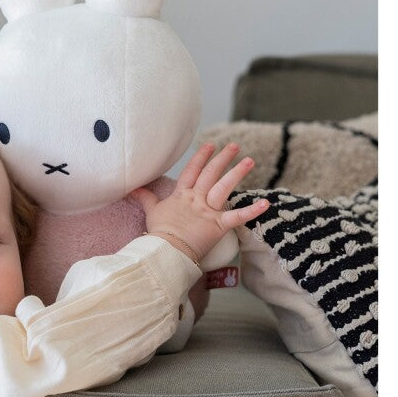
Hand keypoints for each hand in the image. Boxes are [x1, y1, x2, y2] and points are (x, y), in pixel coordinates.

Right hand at [129, 143, 268, 263]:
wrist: (165, 251)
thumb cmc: (158, 233)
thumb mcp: (152, 211)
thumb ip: (145, 198)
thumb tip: (132, 188)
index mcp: (181, 195)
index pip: (192, 171)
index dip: (200, 157)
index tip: (209, 145)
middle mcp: (196, 199)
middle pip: (210, 174)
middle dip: (222, 158)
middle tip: (234, 146)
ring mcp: (207, 211)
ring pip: (224, 187)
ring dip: (237, 173)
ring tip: (249, 160)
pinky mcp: (218, 225)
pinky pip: (237, 217)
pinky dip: (252, 211)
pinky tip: (266, 203)